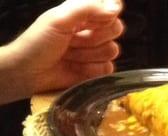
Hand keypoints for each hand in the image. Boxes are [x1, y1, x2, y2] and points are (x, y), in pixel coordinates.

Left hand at [8, 0, 123, 95]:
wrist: (28, 73)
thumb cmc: (37, 42)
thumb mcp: (59, 18)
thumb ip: (87, 8)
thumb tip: (115, 9)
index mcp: (83, 12)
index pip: (111, 7)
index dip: (106, 15)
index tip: (91, 22)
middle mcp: (92, 30)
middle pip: (116, 29)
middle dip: (95, 37)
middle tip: (73, 40)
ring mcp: (95, 51)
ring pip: (112, 50)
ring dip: (88, 55)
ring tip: (69, 55)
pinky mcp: (96, 70)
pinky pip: (108, 68)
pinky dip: (91, 70)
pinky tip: (76, 68)